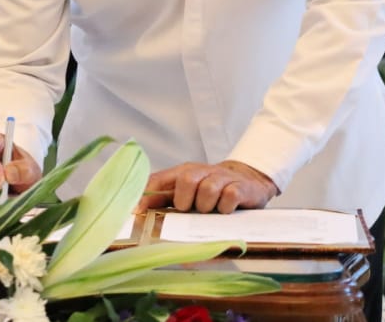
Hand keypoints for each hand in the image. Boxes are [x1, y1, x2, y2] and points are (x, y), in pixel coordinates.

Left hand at [138, 160, 278, 214]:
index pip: (159, 179)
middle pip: (186, 179)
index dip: (147, 195)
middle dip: (184, 200)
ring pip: (209, 188)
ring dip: (206, 205)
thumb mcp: (187, 193)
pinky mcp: (241, 187)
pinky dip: (225, 207)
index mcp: (183, 172)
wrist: (247, 181)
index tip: (138, 212)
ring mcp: (222, 178)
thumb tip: (139, 213)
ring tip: (209, 211)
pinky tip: (225, 210)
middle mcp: (201, 171)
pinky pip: (230, 196)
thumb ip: (164, 200)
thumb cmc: (209, 191)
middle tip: (189, 210)